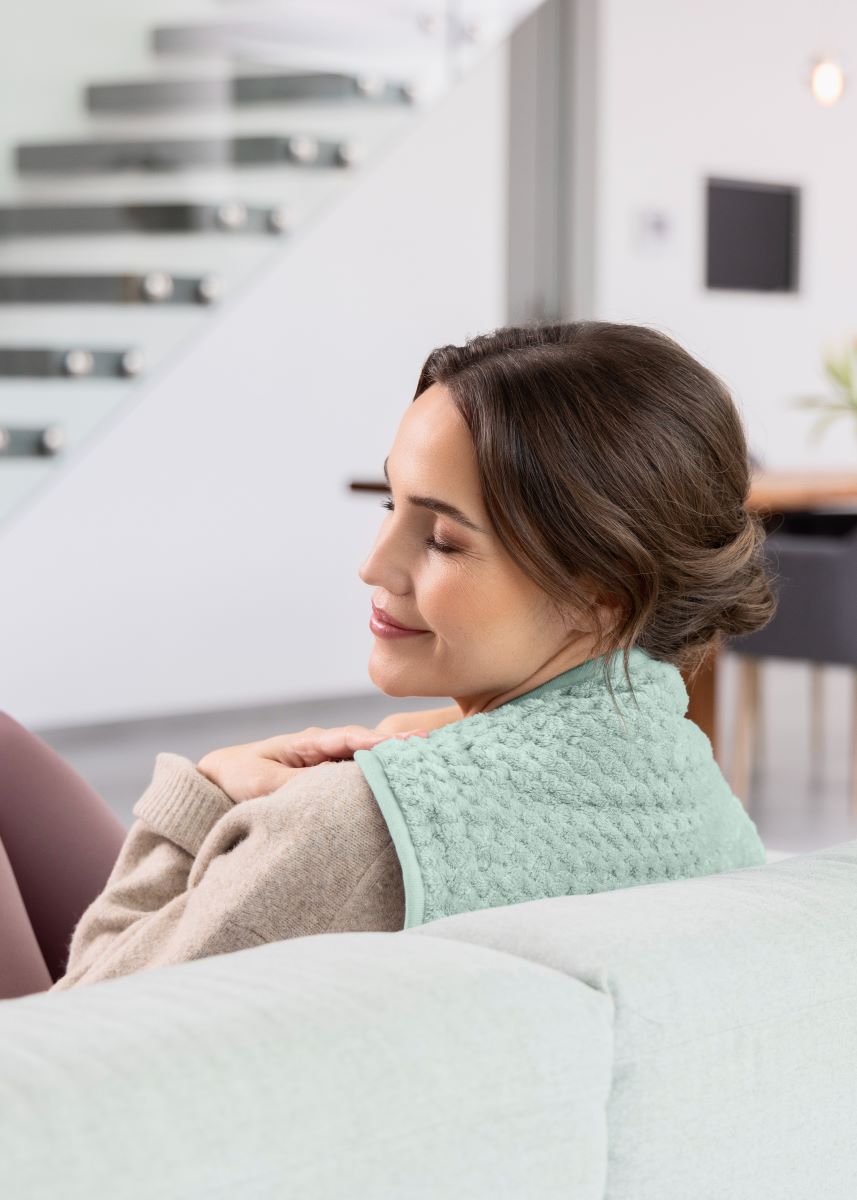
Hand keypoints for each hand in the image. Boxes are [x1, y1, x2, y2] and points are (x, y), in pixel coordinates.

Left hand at [196, 724, 427, 803]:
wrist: (218, 783)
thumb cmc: (239, 776)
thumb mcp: (262, 783)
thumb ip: (296, 785)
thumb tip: (331, 789)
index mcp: (310, 741)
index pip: (353, 738)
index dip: (381, 741)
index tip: (408, 743)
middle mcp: (325, 749)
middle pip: (368, 745)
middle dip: (399, 747)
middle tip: (433, 750)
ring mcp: (329, 764)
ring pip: (366, 761)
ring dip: (393, 764)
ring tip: (428, 766)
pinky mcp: (328, 782)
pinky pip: (357, 778)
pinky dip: (379, 780)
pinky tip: (402, 788)